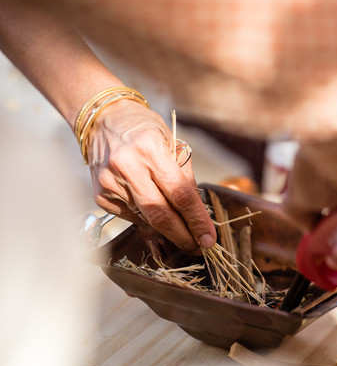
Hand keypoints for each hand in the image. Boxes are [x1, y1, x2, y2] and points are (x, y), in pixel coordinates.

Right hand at [86, 101, 216, 252]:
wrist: (103, 119)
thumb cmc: (143, 128)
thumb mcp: (172, 142)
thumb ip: (184, 176)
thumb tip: (196, 213)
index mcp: (150, 149)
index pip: (180, 194)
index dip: (196, 220)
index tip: (208, 237)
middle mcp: (127, 166)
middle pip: (160, 215)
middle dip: (182, 235)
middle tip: (197, 246)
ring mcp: (110, 183)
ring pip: (146, 219)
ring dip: (165, 226)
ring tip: (177, 223)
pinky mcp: (100, 195)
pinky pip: (130, 216)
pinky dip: (145, 216)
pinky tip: (148, 203)